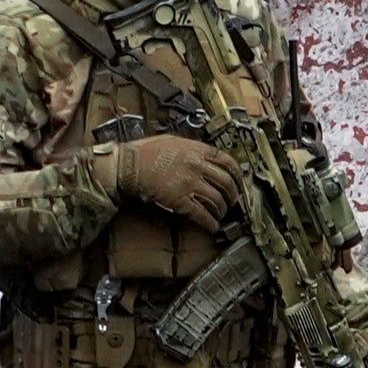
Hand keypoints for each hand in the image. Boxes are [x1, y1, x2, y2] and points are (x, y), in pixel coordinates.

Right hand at [104, 134, 242, 223]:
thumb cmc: (144, 152)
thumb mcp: (172, 141)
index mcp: (198, 150)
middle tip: (232, 201)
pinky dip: (209, 222)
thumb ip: (190, 148)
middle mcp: (198, 166)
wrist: (129, 165)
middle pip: (226, 183)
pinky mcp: (180, 200)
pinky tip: (212, 227)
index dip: (237, 174)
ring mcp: (191, 184)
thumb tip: (200, 154)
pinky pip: (201, 214)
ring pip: (217, 200)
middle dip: (232, 195)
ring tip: (221, 215)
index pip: (228, 162)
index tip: (238, 181)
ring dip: (221, 210)